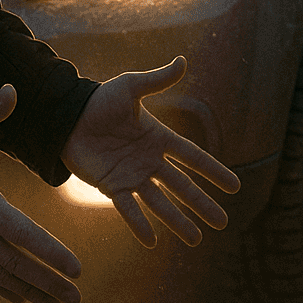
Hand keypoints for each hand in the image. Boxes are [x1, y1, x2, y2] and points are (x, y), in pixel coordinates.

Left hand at [63, 56, 240, 246]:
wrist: (67, 116)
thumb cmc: (100, 100)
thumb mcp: (131, 87)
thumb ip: (157, 80)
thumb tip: (182, 60)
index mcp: (159, 138)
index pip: (193, 157)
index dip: (213, 171)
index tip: (234, 187)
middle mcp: (150, 161)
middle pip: (183, 186)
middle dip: (202, 204)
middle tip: (223, 223)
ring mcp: (132, 176)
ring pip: (160, 202)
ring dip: (178, 221)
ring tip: (196, 240)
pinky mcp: (111, 186)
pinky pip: (128, 208)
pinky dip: (139, 224)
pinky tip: (152, 241)